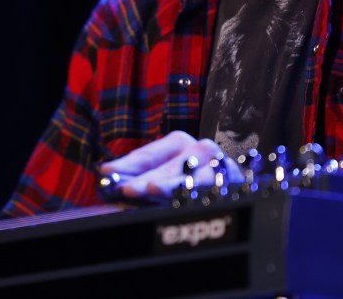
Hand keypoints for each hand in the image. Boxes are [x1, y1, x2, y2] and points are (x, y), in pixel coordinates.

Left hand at [98, 131, 242, 199]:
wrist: (236, 182)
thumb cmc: (193, 177)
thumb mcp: (165, 172)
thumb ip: (140, 174)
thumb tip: (107, 173)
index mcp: (178, 142)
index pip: (147, 156)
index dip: (126, 165)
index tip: (105, 172)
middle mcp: (199, 149)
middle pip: (165, 168)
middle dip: (144, 180)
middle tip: (125, 189)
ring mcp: (217, 165)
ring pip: (190, 177)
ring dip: (170, 185)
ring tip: (153, 189)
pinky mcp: (233, 181)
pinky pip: (211, 189)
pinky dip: (195, 193)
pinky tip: (183, 199)